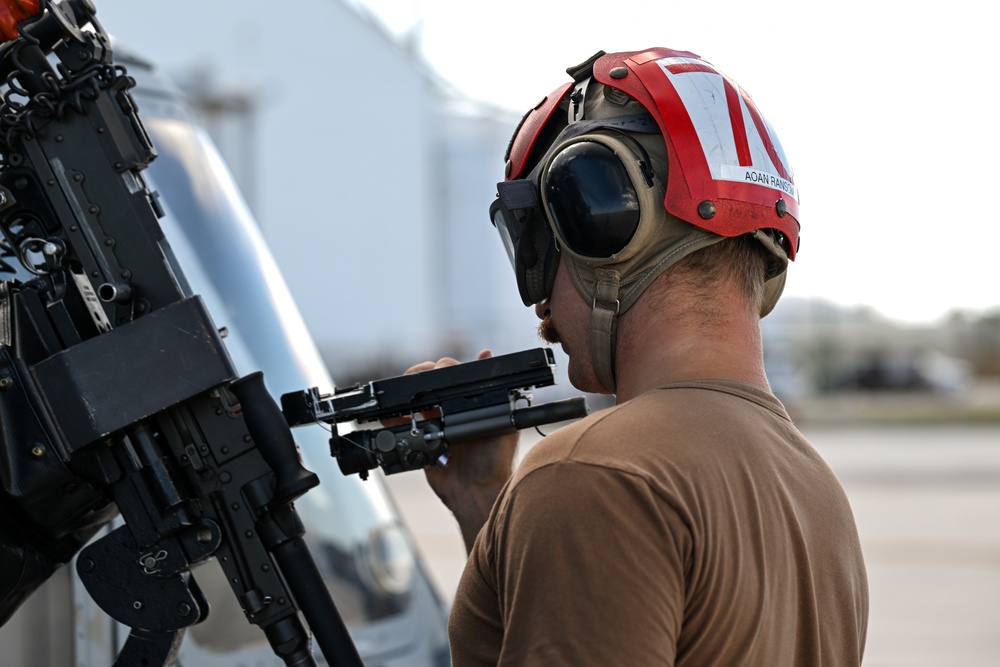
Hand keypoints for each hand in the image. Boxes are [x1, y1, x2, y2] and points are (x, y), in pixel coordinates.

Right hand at [405, 350, 518, 552]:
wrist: (477, 494)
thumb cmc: (494, 461)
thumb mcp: (499, 420)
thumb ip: (492, 392)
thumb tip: (487, 355)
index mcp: (471, 404)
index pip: (452, 376)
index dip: (440, 369)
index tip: (434, 370)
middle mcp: (452, 411)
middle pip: (429, 385)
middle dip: (419, 379)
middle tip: (416, 384)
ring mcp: (434, 425)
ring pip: (413, 402)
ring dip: (404, 397)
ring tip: (402, 397)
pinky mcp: (420, 441)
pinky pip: (402, 426)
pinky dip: (393, 419)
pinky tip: (391, 415)